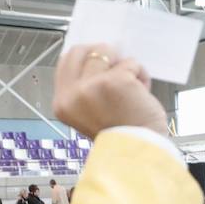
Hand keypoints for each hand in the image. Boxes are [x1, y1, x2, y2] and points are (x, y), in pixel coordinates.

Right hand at [52, 44, 167, 138]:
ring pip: (107, 52)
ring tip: (132, 89)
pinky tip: (142, 95)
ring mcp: (92, 86)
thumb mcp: (90, 112)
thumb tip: (102, 56)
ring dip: (124, 66)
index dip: (86, 55)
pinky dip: (141, 76)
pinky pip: (131, 63)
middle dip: (102, 54)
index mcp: (62, 103)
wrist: (137, 153)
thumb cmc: (119, 135)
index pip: (66, 59)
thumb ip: (87, 87)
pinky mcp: (115, 81)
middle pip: (83, 50)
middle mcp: (72, 94)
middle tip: (118, 68)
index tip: (101, 62)